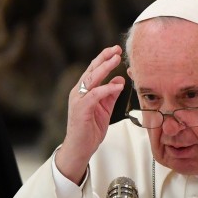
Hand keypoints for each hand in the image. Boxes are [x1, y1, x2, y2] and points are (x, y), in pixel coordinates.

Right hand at [55, 45, 125, 183]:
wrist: (79, 148)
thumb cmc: (90, 129)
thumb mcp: (104, 109)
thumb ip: (111, 94)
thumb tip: (119, 80)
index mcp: (84, 90)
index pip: (94, 69)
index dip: (105, 58)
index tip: (116, 50)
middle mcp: (78, 92)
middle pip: (92, 69)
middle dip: (105, 58)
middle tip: (117, 49)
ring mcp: (78, 99)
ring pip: (91, 78)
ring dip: (105, 68)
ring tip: (116, 59)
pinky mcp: (81, 109)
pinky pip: (94, 95)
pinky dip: (106, 89)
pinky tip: (116, 85)